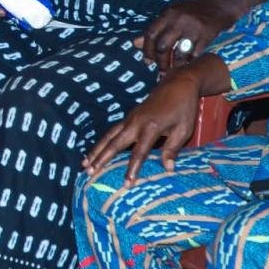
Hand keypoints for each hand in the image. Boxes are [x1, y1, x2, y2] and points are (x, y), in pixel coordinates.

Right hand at [83, 71, 201, 183]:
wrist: (177, 84)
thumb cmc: (183, 108)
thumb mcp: (183, 129)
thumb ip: (172, 149)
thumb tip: (167, 169)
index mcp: (151, 127)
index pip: (139, 152)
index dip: (132, 169)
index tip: (126, 184)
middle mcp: (135, 122)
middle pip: (114, 143)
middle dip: (101, 159)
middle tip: (90, 173)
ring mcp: (129, 118)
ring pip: (108, 136)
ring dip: (96, 150)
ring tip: (84, 164)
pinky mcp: (128, 117)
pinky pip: (111, 131)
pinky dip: (102, 142)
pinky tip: (96, 152)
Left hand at [138, 0, 237, 69]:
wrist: (222, 4)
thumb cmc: (194, 10)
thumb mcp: (173, 13)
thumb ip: (156, 28)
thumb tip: (135, 43)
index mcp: (169, 13)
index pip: (151, 33)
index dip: (146, 49)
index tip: (147, 61)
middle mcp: (179, 20)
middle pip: (162, 46)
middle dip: (160, 61)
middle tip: (160, 70)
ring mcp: (193, 28)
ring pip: (179, 53)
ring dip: (175, 66)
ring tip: (173, 72)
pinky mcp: (207, 36)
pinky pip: (195, 54)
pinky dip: (190, 63)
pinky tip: (188, 67)